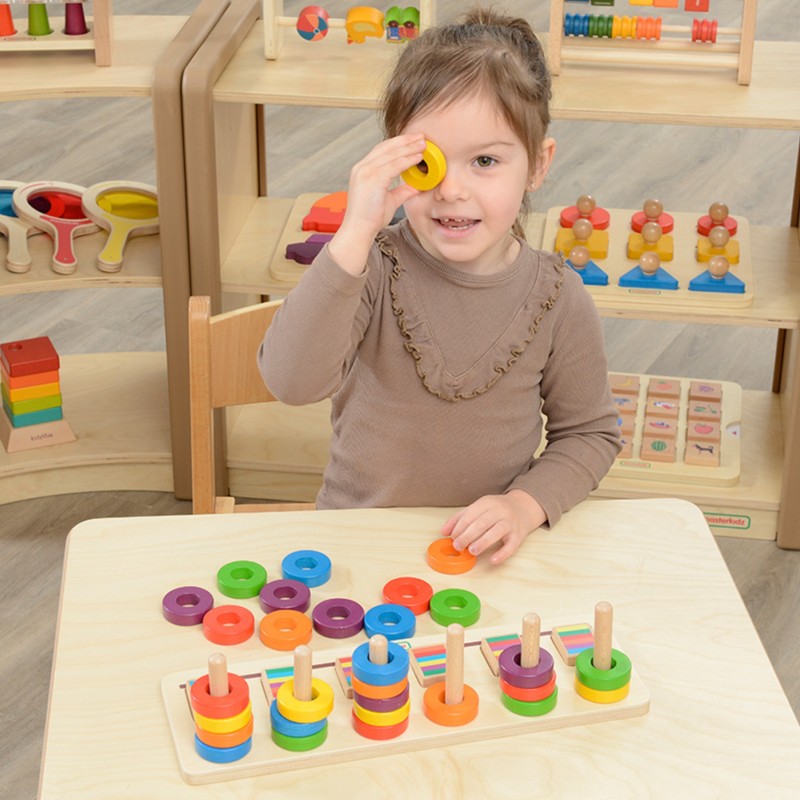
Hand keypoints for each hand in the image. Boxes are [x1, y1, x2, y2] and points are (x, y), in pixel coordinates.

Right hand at [329, 134, 425, 274]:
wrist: (359, 230)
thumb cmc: (371, 218)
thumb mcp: (390, 200)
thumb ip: (402, 191)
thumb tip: (417, 186)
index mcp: (363, 170)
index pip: (382, 150)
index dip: (399, 143)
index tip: (414, 141)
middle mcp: (362, 167)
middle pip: (386, 147)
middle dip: (405, 140)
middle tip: (422, 136)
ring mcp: (365, 172)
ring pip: (391, 154)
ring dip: (408, 148)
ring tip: (423, 145)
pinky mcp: (371, 179)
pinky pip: (392, 165)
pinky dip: (406, 160)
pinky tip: (417, 158)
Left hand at [440, 490, 546, 564]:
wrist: (524, 507)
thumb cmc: (496, 509)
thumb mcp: (478, 508)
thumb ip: (460, 518)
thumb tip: (443, 531)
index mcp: (487, 503)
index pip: (471, 514)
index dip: (460, 527)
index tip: (452, 537)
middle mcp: (499, 511)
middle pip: (482, 523)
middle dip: (468, 535)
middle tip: (458, 546)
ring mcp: (510, 523)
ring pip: (497, 531)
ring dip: (483, 542)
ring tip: (472, 551)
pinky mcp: (519, 535)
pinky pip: (511, 545)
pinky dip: (502, 553)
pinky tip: (493, 560)